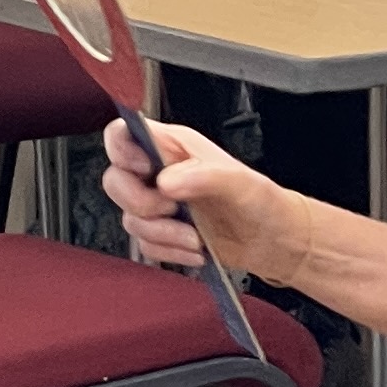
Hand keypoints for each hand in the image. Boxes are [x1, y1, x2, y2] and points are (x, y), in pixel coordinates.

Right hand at [106, 118, 304, 285]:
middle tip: (171, 208)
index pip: (124, 134)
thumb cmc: (261, 202)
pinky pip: (146, 246)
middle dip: (140, 202)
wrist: (272, 241)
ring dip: (162, 234)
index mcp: (173, 147)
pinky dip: (170, 252)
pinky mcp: (162, 234)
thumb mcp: (241, 182)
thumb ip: (203, 175)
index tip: (144, 170)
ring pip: (130, 219)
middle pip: (115, 180)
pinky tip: (196, 248)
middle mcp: (160, 173)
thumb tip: (166, 181)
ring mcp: (159, 205)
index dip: (122, 150)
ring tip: (194, 236)